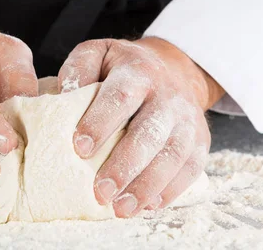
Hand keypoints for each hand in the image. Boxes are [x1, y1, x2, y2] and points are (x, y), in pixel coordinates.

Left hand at [58, 37, 223, 216]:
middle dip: (124, 165)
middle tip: (100, 192)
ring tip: (122, 209)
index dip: (100, 122)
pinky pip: (191, 168)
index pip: (120, 96)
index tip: (79, 148)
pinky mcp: (200, 140)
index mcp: (138, 71)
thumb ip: (79, 68)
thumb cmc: (123, 68)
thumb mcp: (98, 53)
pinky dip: (171, 190)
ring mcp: (187, 119)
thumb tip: (62, 94)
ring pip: (173, 155)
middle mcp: (167, 95)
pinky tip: (148, 207)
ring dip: (147, 185)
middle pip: (149, 132)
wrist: (173, 68)